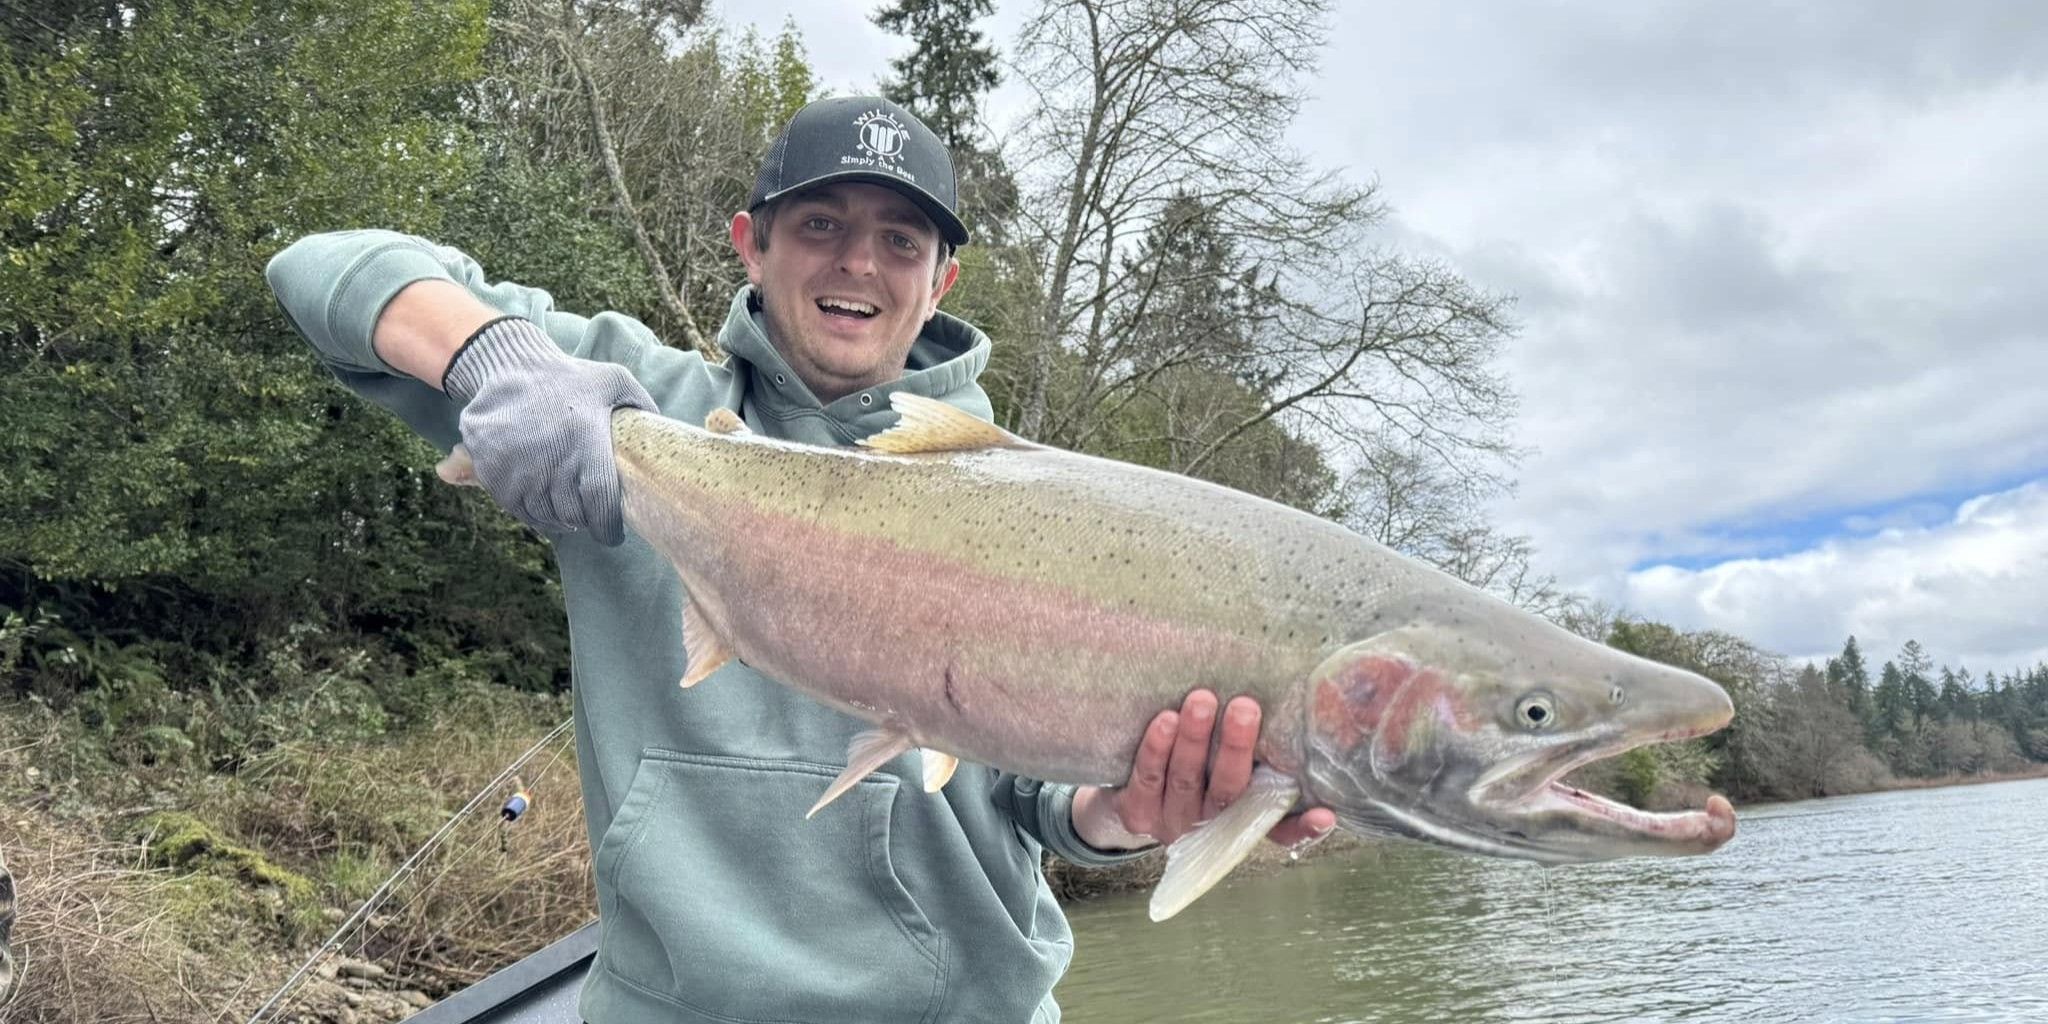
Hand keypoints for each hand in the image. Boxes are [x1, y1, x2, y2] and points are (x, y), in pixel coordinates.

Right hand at [442, 317, 655, 544]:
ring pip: (548, 517)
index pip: (600, 506)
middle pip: (575, 516)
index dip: (609, 527)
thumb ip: (642, 406)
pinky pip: (521, 512)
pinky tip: (546, 501)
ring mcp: (520, 474)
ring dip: (562, 518)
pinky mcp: (496, 479)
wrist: (507, 369)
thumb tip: (662, 438)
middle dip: (587, 521)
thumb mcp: (613, 380)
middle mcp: (551, 464)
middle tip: (593, 514)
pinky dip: (536, 514)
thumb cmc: (568, 378)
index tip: (615, 534)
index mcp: (585, 445)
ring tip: (570, 507)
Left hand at [1072, 690, 1334, 849]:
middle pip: (1230, 790)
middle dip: (1236, 747)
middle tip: (1244, 707)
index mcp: (1245, 817)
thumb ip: (1257, 746)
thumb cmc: (1197, 765)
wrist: (1130, 795)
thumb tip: (1288, 698)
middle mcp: (1213, 826)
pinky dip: (1156, 749)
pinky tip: (1165, 720)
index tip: (1326, 813)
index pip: (1282, 829)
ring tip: (1201, 700)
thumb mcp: (1229, 761)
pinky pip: (1148, 779)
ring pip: (1186, 780)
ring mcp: (1174, 823)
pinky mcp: (1139, 814)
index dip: (1305, 827)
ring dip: (1194, 740)